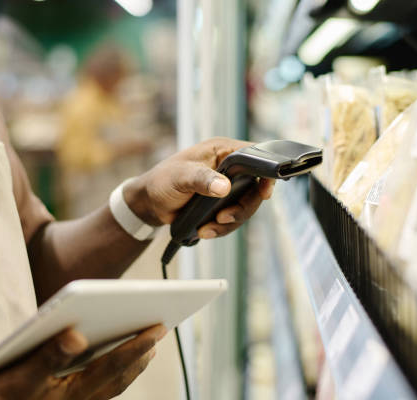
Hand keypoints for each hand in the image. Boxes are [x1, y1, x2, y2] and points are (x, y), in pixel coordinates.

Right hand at [0, 325, 166, 399]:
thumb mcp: (20, 377)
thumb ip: (48, 356)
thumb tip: (77, 336)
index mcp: (74, 392)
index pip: (115, 365)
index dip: (138, 345)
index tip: (159, 328)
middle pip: (120, 376)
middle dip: (142, 355)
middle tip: (160, 333)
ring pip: (112, 385)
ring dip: (132, 366)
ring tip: (146, 350)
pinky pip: (100, 388)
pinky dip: (114, 374)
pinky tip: (109, 366)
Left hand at [124, 137, 274, 238]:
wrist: (150, 203)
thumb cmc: (162, 181)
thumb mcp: (180, 177)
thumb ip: (201, 180)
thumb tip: (224, 187)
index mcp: (222, 151)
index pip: (255, 156)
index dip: (266, 173)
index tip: (265, 192)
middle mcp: (229, 167)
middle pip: (254, 188)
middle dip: (242, 208)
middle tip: (223, 218)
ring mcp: (228, 186)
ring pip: (245, 206)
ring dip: (230, 222)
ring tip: (208, 229)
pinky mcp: (223, 203)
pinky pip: (234, 217)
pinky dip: (222, 228)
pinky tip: (205, 231)